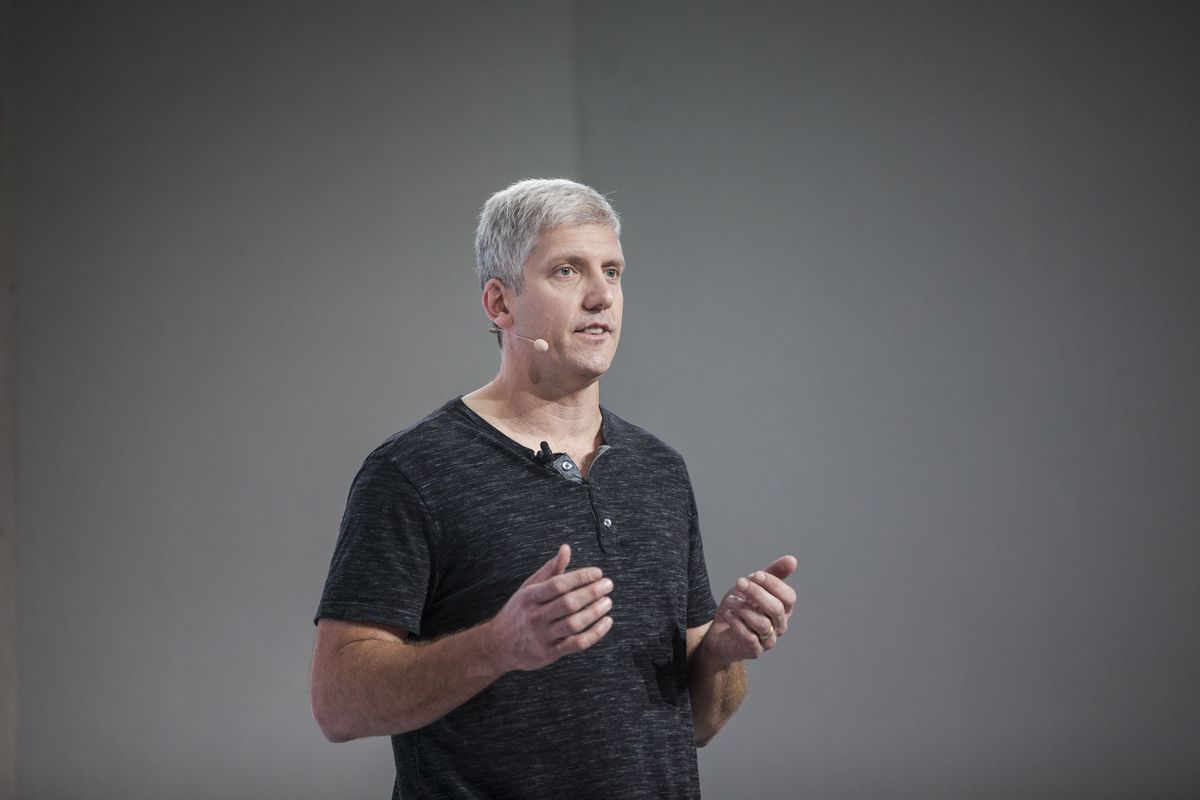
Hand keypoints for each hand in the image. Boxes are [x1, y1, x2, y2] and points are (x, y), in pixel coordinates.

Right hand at [487, 544, 613, 672]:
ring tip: (608, 602)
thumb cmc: (518, 612)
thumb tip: (566, 549)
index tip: (598, 573)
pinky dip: (595, 633)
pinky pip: (576, 644)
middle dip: (591, 592)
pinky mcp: (550, 653)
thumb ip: (550, 570)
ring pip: (573, 623)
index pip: (558, 584)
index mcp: (529, 597)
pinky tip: (606, 622)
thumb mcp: (528, 588)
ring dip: (594, 612)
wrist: (498, 646)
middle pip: (568, 603)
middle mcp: (535, 616)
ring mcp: (542, 636)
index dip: (580, 577)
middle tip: (608, 585)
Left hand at [703, 555, 796, 663]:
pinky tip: (728, 614)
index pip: (789, 597)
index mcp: (783, 610)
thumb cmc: (739, 608)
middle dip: (757, 593)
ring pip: (762, 624)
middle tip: (739, 583)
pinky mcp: (754, 652)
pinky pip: (749, 638)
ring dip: (743, 608)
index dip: (773, 584)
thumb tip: (792, 560)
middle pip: (776, 610)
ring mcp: (768, 641)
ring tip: (730, 601)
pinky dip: (737, 623)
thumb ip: (770, 574)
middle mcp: (779, 626)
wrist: (718, 633)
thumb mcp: (752, 587)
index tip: (755, 575)